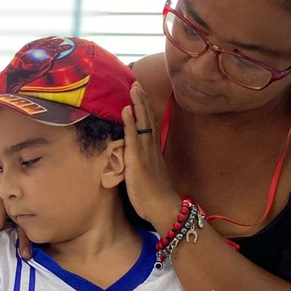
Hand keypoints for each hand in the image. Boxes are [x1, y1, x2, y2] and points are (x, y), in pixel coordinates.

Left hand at [122, 83, 181, 232]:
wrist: (163, 209)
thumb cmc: (153, 196)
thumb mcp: (146, 175)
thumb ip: (139, 163)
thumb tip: (130, 156)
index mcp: (152, 151)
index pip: (148, 124)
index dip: (144, 108)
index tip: (139, 92)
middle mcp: (151, 148)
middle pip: (148, 118)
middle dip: (142, 99)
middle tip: (136, 81)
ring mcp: (146, 153)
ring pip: (143, 123)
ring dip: (138, 104)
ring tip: (133, 87)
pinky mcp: (138, 161)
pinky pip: (134, 138)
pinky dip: (131, 122)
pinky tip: (127, 109)